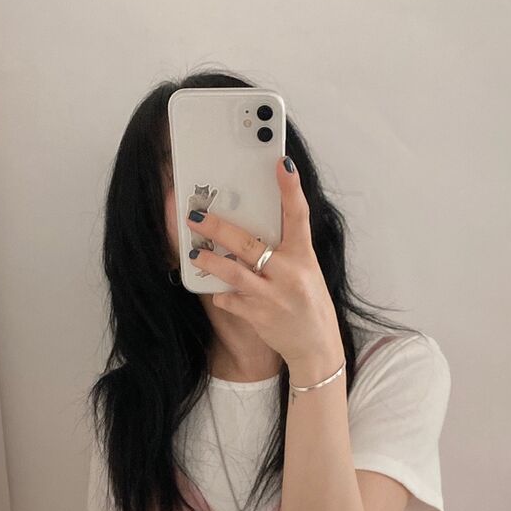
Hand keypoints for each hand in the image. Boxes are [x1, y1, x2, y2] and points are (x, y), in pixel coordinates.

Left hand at [184, 156, 344, 373]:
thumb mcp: (305, 270)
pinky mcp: (259, 316)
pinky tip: (216, 291)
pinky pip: (231, 300)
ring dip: (210, 262)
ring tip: (195, 253)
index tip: (282, 164)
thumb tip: (254, 226)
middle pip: (248, 243)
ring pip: (233, 273)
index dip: (291, 189)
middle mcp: (289, 273)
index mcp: (303, 255)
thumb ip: (284, 249)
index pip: (298, 215)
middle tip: (196, 216)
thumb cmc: (308, 302)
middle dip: (218, 228)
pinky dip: (222, 295)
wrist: (315, 347)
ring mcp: (273, 296)